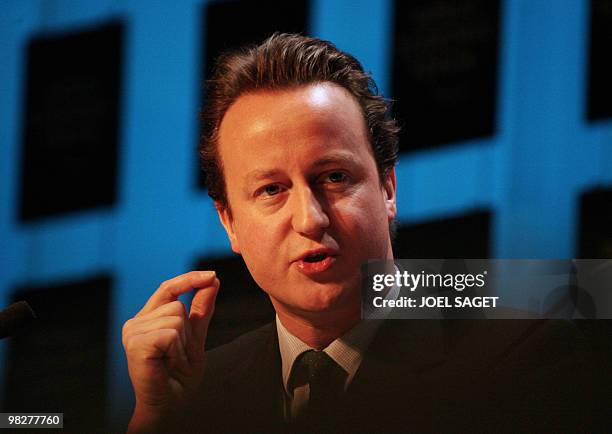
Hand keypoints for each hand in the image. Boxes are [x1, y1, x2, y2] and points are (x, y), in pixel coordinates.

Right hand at [122, 271, 219, 431]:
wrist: (170, 405)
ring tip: (172, 361)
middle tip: (178, 356)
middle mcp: (136, 322)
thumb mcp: (195, 337)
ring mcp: (133, 332)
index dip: (189, 279)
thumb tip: (212, 280)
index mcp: (148, 318)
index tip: (212, 275)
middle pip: (177, 304)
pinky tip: (167, 364)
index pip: (168, 288)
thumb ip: (201, 310)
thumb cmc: (179, 376)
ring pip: (176, 317)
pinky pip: (171, 333)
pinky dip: (177, 351)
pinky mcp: (136, 343)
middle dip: (187, 331)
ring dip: (182, 343)